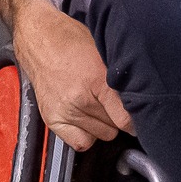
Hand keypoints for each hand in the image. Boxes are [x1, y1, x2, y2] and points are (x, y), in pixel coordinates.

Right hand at [13, 2, 133, 152]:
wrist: (39, 39)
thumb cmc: (73, 40)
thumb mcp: (104, 51)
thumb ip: (121, 78)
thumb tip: (141, 99)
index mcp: (96, 80)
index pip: (124, 118)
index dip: (136, 120)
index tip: (140, 117)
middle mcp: (79, 99)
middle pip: (114, 128)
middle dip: (117, 118)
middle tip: (113, 103)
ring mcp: (64, 111)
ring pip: (100, 136)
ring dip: (103, 125)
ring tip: (99, 107)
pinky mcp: (52, 119)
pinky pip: (79, 142)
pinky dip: (87, 134)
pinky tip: (88, 119)